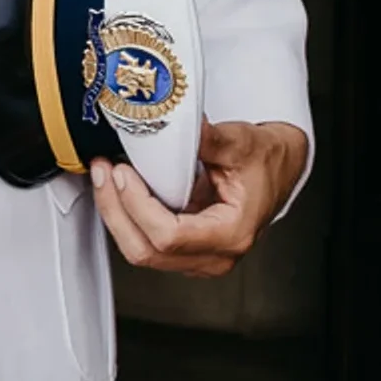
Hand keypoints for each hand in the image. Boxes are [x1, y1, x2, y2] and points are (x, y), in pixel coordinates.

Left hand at [90, 119, 307, 278]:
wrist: (278, 167)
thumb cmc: (265, 159)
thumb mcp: (240, 141)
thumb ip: (206, 137)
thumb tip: (175, 124)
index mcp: (231, 233)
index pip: (169, 236)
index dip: (138, 206)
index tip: (122, 174)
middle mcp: (214, 255)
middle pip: (146, 251)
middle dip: (116, 211)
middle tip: (102, 172)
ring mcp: (198, 256)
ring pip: (140, 250)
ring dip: (116, 214)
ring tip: (104, 176)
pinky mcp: (185, 249)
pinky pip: (145, 241)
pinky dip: (126, 216)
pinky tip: (116, 189)